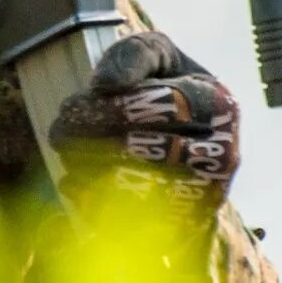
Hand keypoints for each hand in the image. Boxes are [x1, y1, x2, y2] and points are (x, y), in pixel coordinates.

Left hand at [46, 31, 239, 218]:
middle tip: (57, 130)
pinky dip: (96, 204)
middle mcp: (224, 154)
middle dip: (95, 139)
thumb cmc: (166, 91)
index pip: (166, 107)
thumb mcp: (156, 57)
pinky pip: (135, 222)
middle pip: (152, 150)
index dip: (114, 108)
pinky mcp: (187, 227)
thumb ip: (133, 55)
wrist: (184, 146)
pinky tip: (73, 183)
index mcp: (221, 106)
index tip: (71, 106)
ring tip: (65, 153)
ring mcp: (207, 196)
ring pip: (141, 189)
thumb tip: (105, 85)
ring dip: (92, 170)